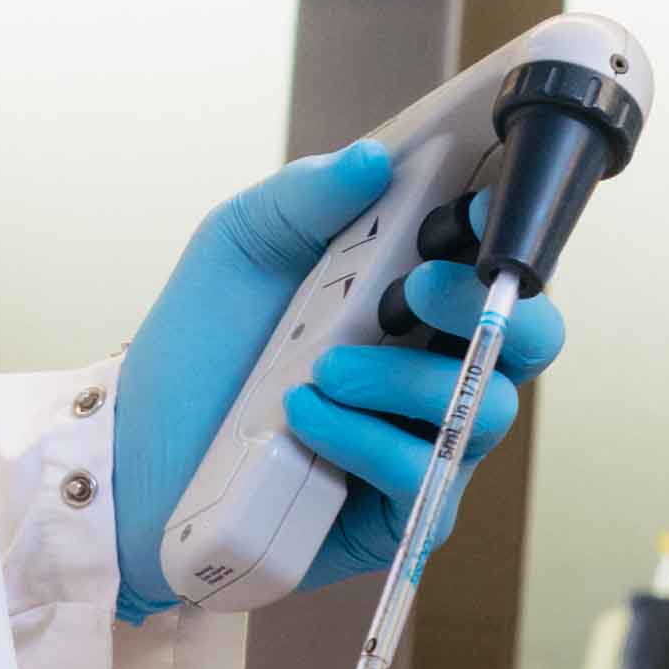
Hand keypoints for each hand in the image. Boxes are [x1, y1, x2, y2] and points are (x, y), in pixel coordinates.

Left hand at [106, 137, 568, 615]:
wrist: (136, 453)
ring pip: (483, 408)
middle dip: (484, 306)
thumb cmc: (199, 349)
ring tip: (320, 370)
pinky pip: (425, 474)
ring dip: (402, 380)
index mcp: (416, 296)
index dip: (509, 234)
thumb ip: (302, 196)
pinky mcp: (404, 510)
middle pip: (532, 337)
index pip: (502, 263)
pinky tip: (302, 420)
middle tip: (411, 290)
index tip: (470, 211)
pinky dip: (364, 439)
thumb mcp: (238, 248)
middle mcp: (437, 366)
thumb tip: (372, 158)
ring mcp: (427, 440)